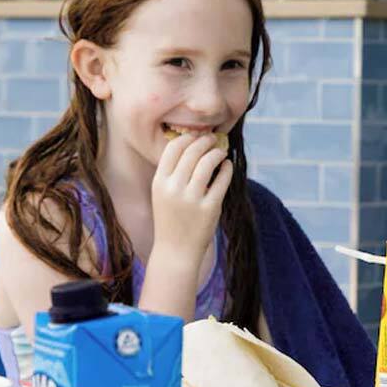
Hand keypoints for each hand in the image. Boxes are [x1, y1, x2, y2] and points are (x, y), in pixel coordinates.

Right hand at [150, 133, 230, 263]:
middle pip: (192, 152)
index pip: (173, 148)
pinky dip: (226, 168)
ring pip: (208, 163)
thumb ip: (173, 172)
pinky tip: (227, 165)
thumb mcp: (162, 194)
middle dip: (205, 141)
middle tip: (213, 139)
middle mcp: (174, 189)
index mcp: (159, 182)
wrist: (175, 250)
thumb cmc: (170, 219)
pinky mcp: (210, 208)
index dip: (187, 138)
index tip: (197, 136)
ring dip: (217, 152)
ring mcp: (192, 199)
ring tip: (221, 151)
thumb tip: (192, 146)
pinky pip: (222, 180)